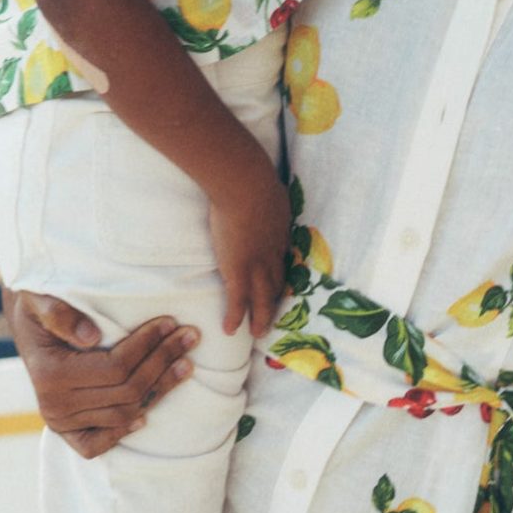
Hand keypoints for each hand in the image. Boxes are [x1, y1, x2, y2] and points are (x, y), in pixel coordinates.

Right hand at [4, 291, 197, 459]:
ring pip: (124, 414)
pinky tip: (147, 412)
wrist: (29, 329)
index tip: (170, 323)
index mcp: (48, 374)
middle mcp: (54, 405)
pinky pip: (98, 445)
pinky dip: (124, 431)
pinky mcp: (68, 433)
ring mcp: (61, 423)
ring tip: (186, 364)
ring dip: (159, 390)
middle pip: (126, 392)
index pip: (115, 367)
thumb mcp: (39, 297)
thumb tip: (91, 336)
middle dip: (163, 362)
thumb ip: (58, 313)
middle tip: (189, 337)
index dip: (147, 345)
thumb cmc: (38, 306)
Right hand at [209, 146, 292, 336]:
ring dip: (261, 317)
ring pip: (262, 299)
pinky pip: (237, 301)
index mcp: (280, 234)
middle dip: (276, 302)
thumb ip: (269, 195)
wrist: (245, 185)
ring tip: (259, 333)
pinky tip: (231, 330)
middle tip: (274, 317)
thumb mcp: (271, 188)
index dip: (280, 274)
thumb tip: (267, 189)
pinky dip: (235, 316)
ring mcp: (256, 265)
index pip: (281, 261)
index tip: (280, 284)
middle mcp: (273, 255)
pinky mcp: (238, 271)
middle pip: (277, 284)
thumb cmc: (255, 179)